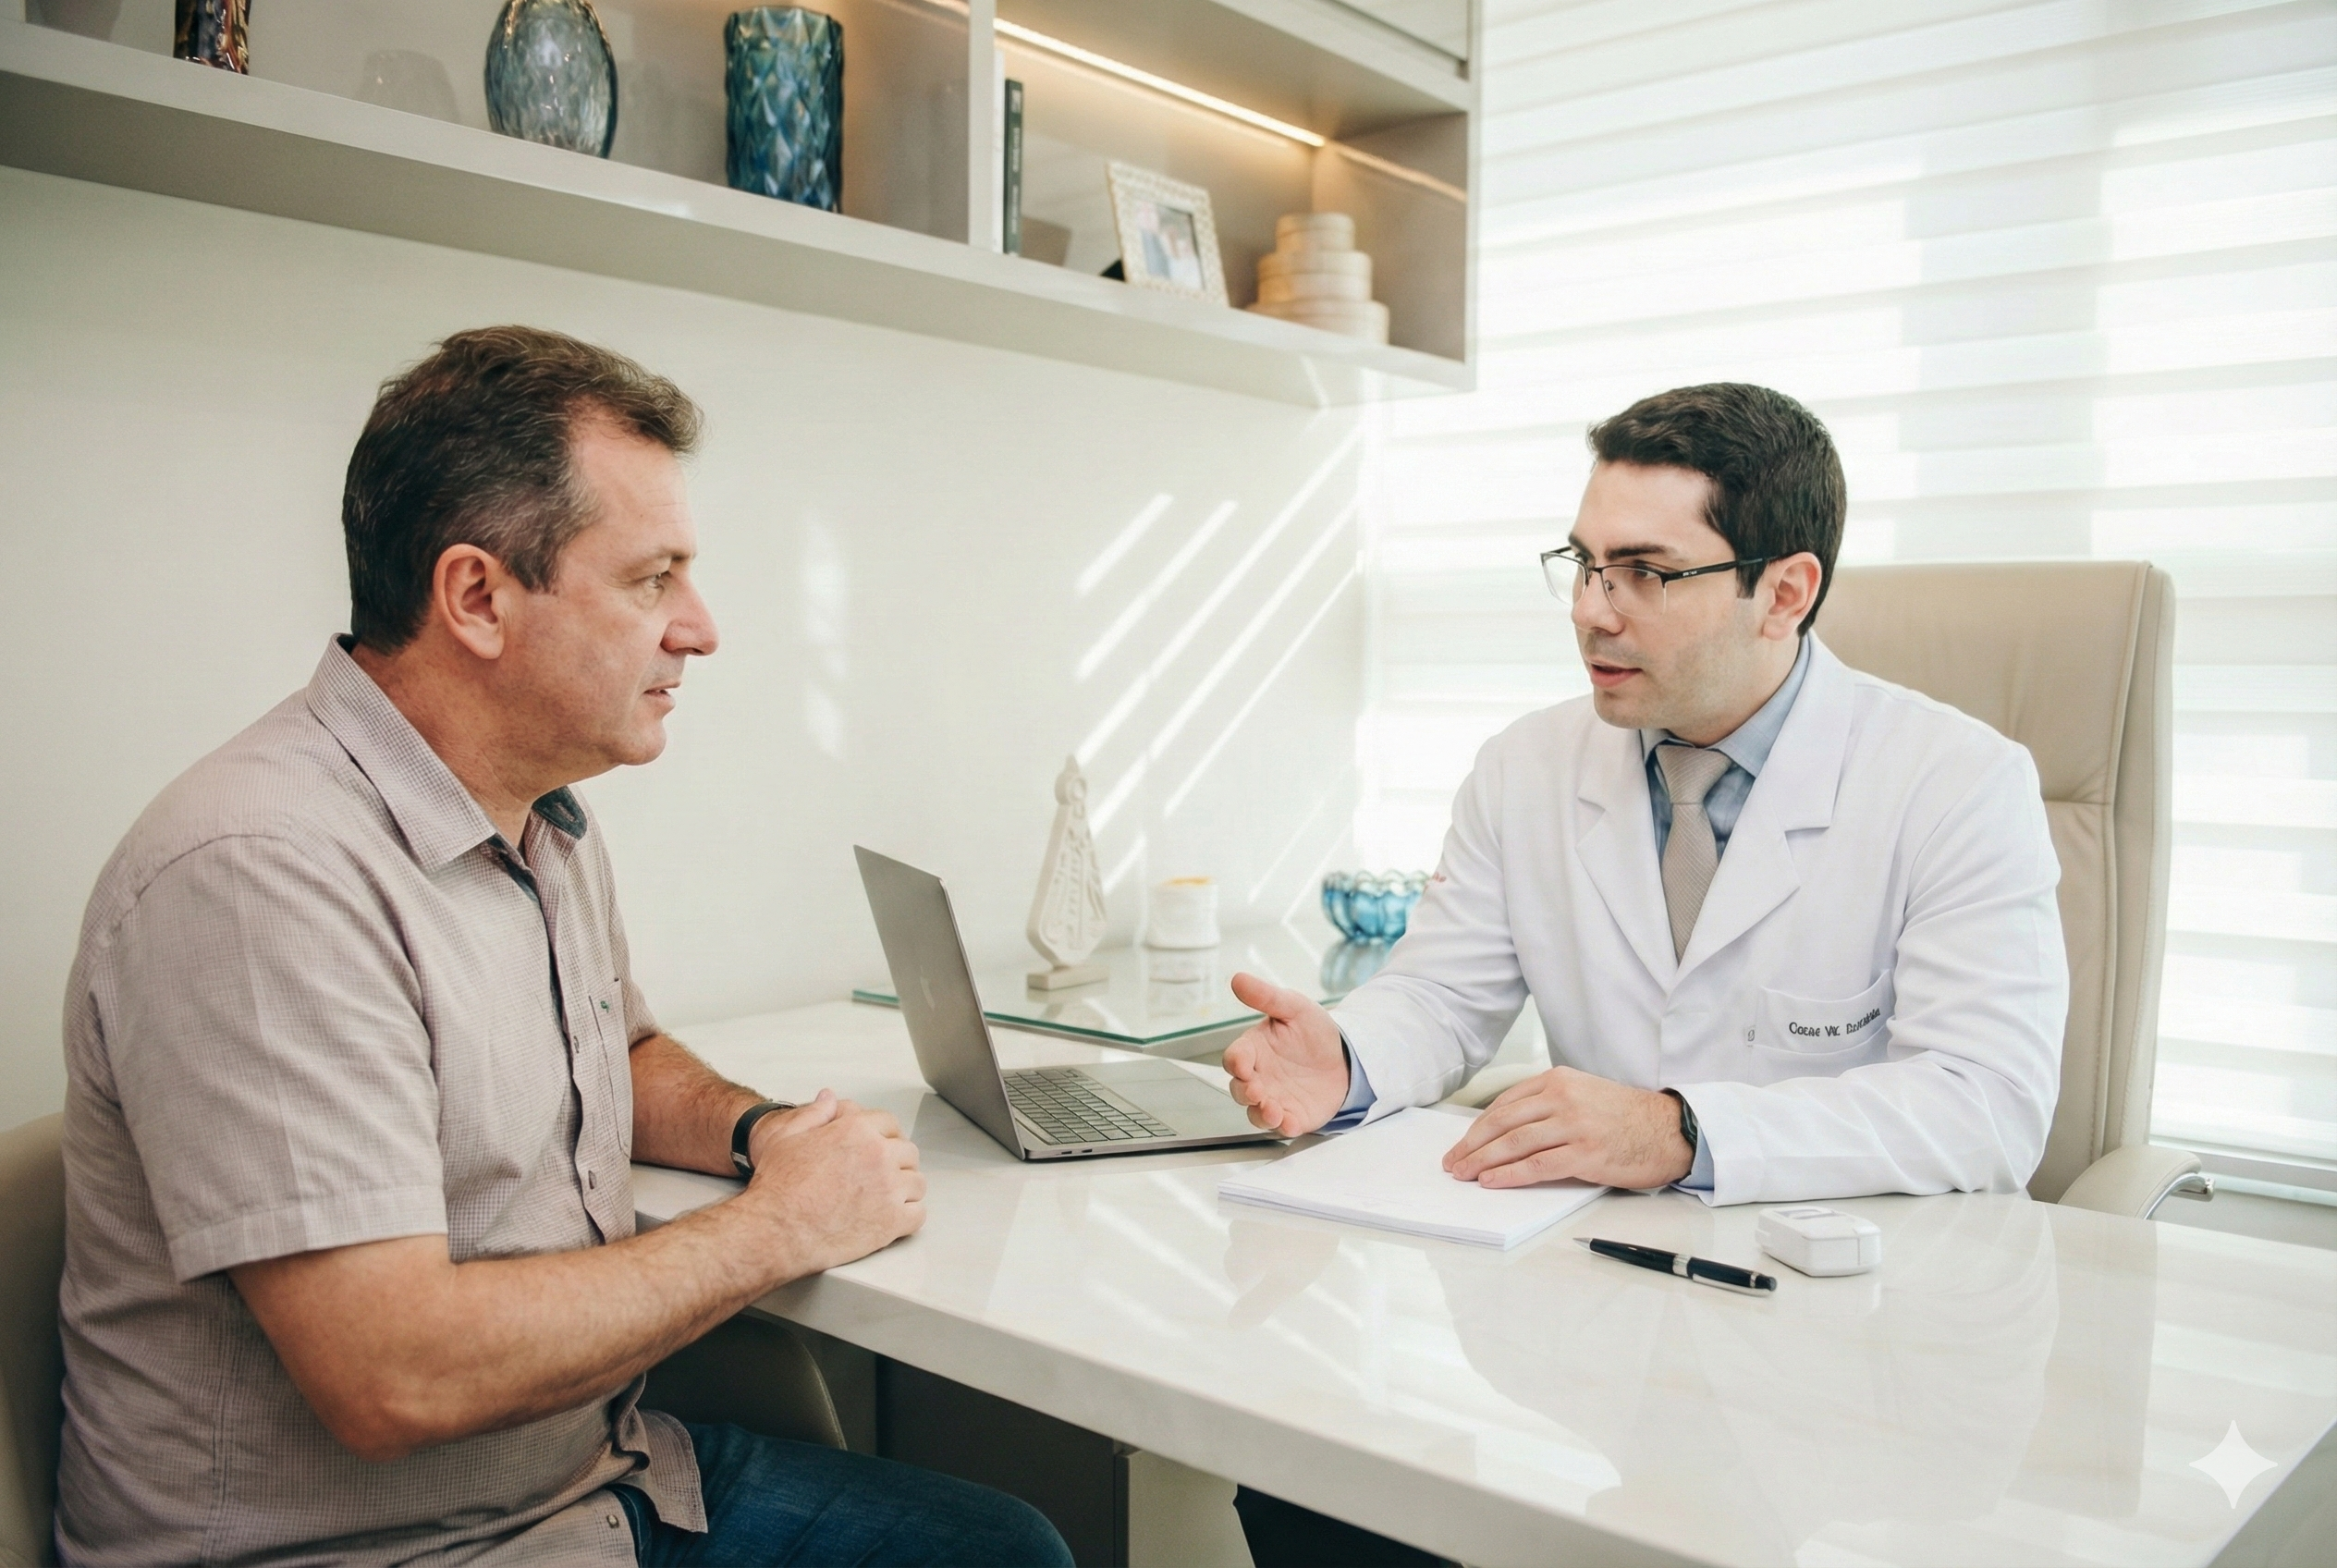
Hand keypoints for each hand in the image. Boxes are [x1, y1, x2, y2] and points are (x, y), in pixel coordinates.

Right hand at [745, 1097, 924, 1273]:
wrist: (775, 1229)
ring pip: (917, 1183)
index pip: (889, 1124)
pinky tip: (892, 1220)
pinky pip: (918, 1215)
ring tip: (885, 1200)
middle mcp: (878, 1155)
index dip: (884, 1136)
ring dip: (904, 1190)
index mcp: (857, 1130)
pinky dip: (907, 1218)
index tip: (880, 1149)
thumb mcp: (787, 1137)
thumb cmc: (778, 1187)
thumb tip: (829, 1098)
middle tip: (880, 1178)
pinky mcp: (892, 1221)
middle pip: (908, 1152)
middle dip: (896, 1162)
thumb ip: (814, 1114)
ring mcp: (889, 1188)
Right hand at [1221, 972, 1347, 1135]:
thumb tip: (1238, 979)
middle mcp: (1260, 1076)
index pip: (1235, 1058)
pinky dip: (1283, 1127)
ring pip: (1256, 1112)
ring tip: (1273, 1111)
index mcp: (1254, 1050)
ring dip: (1261, 1114)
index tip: (1243, 1064)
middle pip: (1239, 1089)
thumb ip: (1267, 996)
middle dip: (1245, 1092)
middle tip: (1257, 1090)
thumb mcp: (1294, 1007)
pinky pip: (1282, 1126)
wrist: (1346, 1057)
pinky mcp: (1293, 1116)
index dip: (1236, 1063)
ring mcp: (1274, 1098)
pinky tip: (1289, 1123)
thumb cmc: (1313, 1032)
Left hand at [1441, 1068, 1691, 1189]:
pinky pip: (1536, 1165)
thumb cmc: (1626, 1117)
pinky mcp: (1584, 1152)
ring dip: (1482, 1161)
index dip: (1478, 1126)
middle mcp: (1562, 1097)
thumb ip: (1548, 1105)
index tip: (1462, 1143)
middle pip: (1502, 1122)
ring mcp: (1573, 1125)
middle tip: (1452, 1162)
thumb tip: (1505, 1131)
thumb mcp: (1583, 1094)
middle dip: (1471, 1145)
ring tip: (1464, 1174)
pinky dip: (1509, 1174)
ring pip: (1513, 1143)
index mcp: (1558, 1080)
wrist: (1669, 1130)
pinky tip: (1492, 1181)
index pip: (1505, 1103)